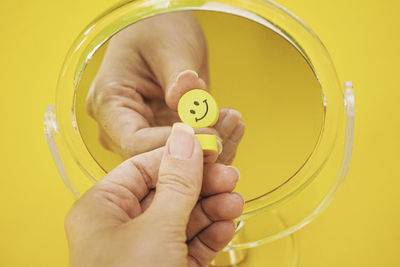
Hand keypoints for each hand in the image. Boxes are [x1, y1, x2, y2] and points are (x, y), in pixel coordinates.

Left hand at [65, 123, 243, 266]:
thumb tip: (185, 136)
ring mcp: (147, 250)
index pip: (144, 168)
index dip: (178, 154)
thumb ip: (177, 182)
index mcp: (103, 209)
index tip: (208, 146)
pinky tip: (227, 224)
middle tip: (230, 175)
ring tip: (235, 200)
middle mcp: (122, 227)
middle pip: (169, 192)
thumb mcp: (157, 228)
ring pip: (184, 218)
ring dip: (212, 208)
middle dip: (202, 184)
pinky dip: (211, 234)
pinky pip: (191, 243)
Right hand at [86, 11, 243, 163]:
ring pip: (176, 160)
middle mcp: (121, 126)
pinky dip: (212, 141)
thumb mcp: (168, 46)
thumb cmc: (155, 31)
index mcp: (109, 104)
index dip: (173, 147)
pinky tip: (232, 124)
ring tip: (234, 122)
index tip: (209, 136)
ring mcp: (144, 132)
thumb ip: (179, 76)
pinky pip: (187, 150)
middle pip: (155, 158)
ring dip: (210, 146)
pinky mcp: (166, 134)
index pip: (135, 143)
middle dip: (196, 150)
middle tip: (229, 128)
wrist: (161, 30)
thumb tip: (193, 100)